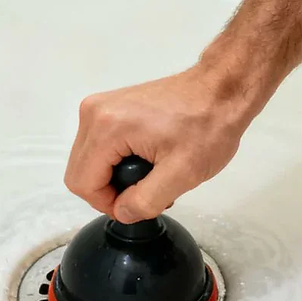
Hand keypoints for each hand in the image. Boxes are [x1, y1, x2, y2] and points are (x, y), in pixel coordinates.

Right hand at [64, 66, 249, 223]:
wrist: (220, 88)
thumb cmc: (207, 126)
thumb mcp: (182, 173)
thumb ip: (145, 200)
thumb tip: (122, 211)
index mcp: (106, 127)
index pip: (83, 183)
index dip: (107, 204)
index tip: (140, 203)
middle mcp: (93, 112)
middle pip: (81, 171)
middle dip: (110, 190)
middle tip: (150, 189)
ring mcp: (100, 105)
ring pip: (88, 160)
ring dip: (114, 175)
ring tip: (153, 174)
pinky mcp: (110, 105)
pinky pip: (99, 144)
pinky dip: (116, 159)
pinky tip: (147, 158)